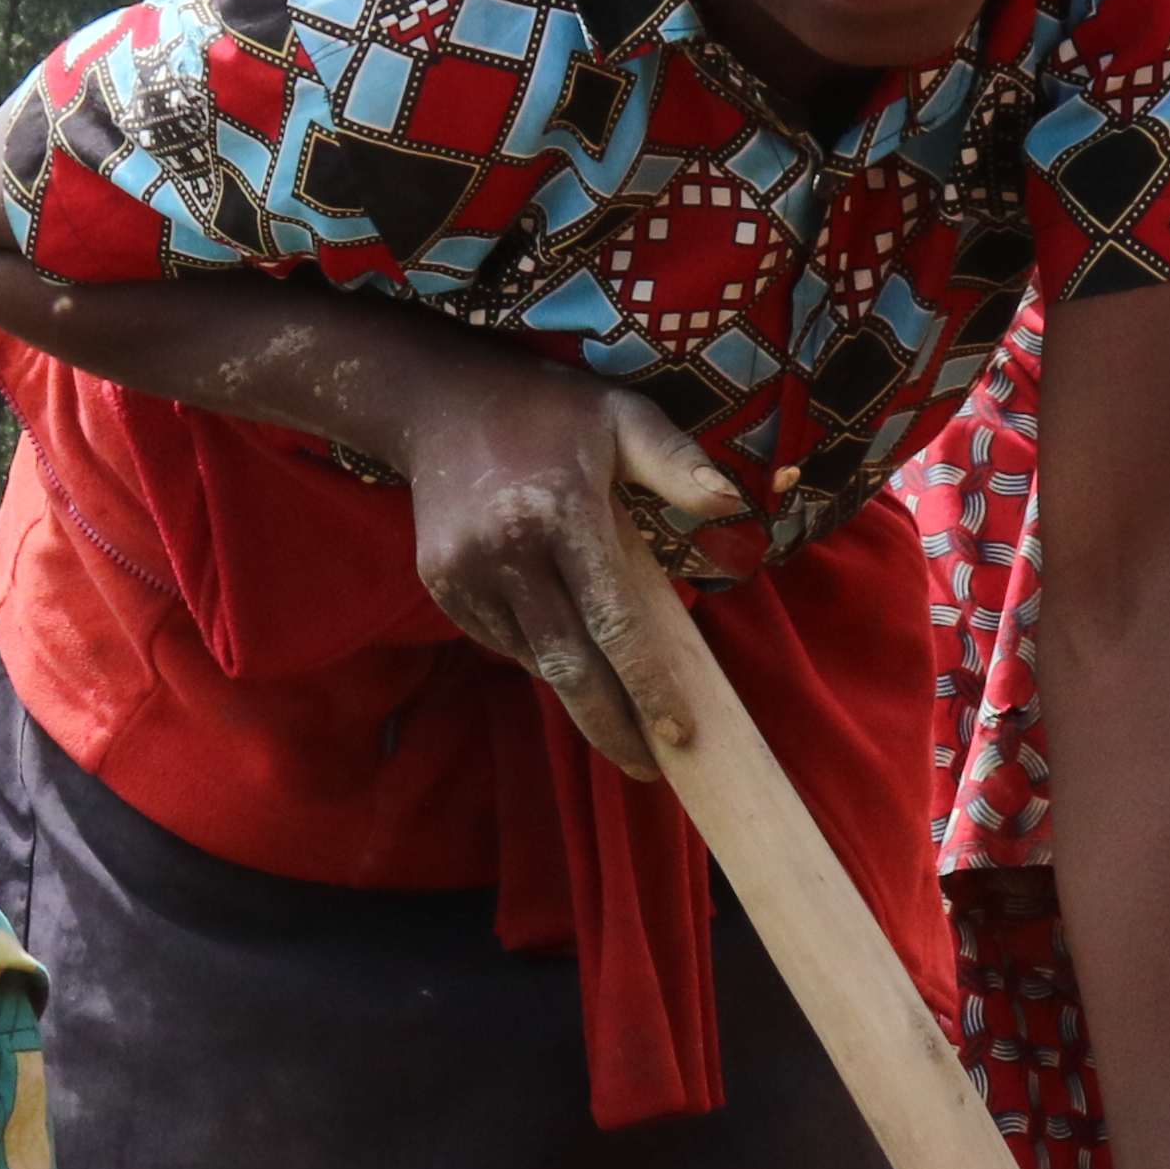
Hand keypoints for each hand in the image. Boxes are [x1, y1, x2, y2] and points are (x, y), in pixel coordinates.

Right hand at [392, 360, 745, 777]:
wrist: (436, 400)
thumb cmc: (549, 409)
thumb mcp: (622, 415)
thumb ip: (677, 461)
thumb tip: (733, 504)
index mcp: (561, 514)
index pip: (615, 624)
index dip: (649, 688)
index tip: (680, 735)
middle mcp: (507, 553)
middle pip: (569, 668)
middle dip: (612, 728)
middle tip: (650, 769)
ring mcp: (466, 575)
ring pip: (536, 661)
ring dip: (580, 694)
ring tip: (619, 721)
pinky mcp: (441, 588)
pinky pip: (504, 643)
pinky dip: (541, 656)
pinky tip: (569, 654)